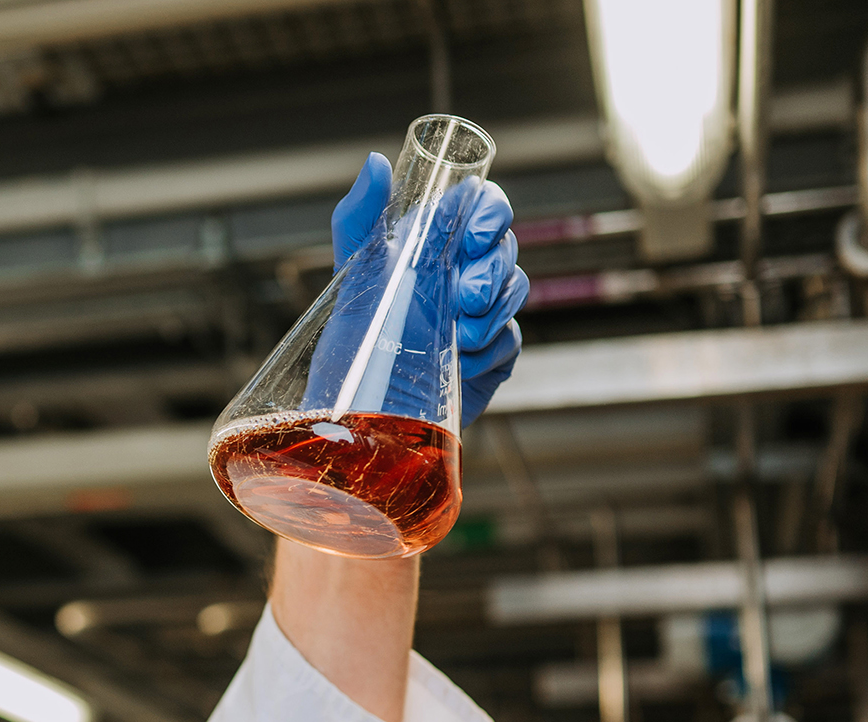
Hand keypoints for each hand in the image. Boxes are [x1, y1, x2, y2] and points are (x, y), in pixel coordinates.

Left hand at [330, 153, 528, 426]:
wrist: (358, 413)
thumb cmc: (351, 343)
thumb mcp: (351, 275)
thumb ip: (360, 217)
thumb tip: (377, 163)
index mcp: (435, 245)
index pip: (484, 206)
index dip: (490, 213)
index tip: (473, 236)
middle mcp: (462, 274)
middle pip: (507, 247)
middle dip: (489, 271)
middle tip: (462, 297)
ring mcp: (481, 315)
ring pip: (517, 291)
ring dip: (490, 312)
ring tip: (456, 334)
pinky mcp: (492, 357)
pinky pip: (511, 341)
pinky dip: (488, 350)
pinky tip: (459, 362)